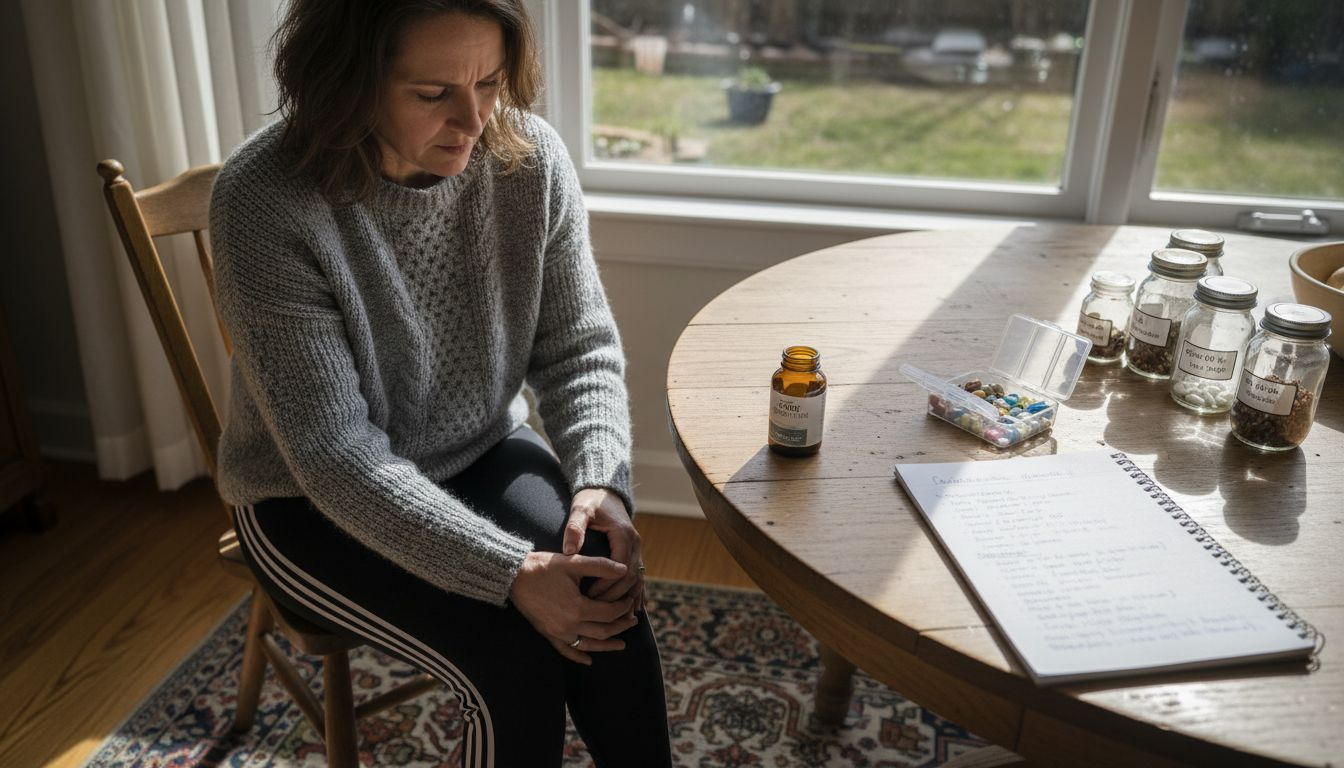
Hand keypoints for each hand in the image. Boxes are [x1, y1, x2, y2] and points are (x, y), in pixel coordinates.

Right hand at [509, 551, 637, 664]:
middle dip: (620, 626)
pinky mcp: (547, 634)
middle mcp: (569, 625)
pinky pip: (566, 650)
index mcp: (578, 608)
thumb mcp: (573, 562)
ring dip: (606, 645)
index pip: (609, 612)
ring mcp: (557, 632)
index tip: (630, 599)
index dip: (623, 606)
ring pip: (588, 645)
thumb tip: (625, 569)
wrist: (513, 576)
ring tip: (621, 644)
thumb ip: (601, 566)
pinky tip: (589, 660)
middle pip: (603, 631)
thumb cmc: (543, 566)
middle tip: (633, 621)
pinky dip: (579, 655)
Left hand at [564, 488, 643, 608]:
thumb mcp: (580, 509)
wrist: (604, 491)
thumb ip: (574, 527)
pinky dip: (634, 593)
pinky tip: (630, 610)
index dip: (606, 584)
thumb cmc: (590, 501)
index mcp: (623, 534)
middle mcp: (634, 543)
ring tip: (615, 617)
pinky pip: (638, 576)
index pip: (619, 567)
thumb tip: (570, 550)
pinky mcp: (633, 552)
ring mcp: (636, 548)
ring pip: (637, 579)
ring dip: (628, 598)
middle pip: (631, 576)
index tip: (589, 596)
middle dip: (615, 595)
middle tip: (597, 609)